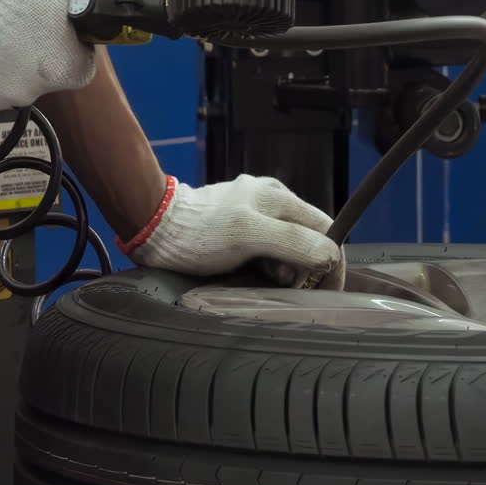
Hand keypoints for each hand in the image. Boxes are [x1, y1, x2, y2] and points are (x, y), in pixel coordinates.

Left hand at [120, 175, 345, 287]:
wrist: (154, 229)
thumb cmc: (200, 234)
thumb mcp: (250, 236)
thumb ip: (293, 242)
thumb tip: (329, 256)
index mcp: (279, 197)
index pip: (326, 227)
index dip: (331, 259)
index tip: (326, 288)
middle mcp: (270, 200)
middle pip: (307, 237)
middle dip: (305, 265)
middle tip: (287, 285)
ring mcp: (252, 212)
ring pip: (286, 245)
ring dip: (284, 268)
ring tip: (265, 279)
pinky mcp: (236, 227)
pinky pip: (265, 248)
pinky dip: (266, 265)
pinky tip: (252, 273)